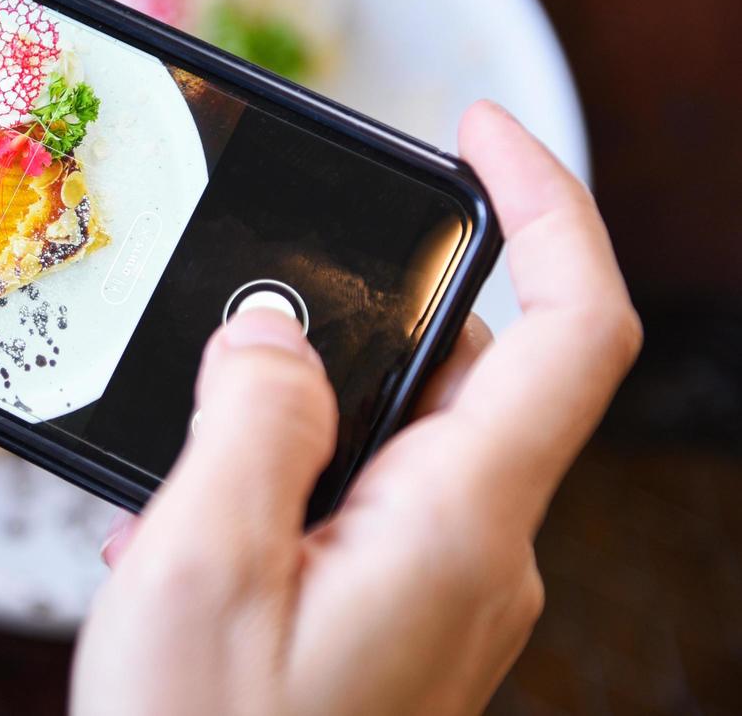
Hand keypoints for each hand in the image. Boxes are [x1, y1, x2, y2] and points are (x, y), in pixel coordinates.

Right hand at [71, 101, 641, 714]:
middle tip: (225, 348)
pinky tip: (186, 541)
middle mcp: (479, 556)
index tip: (476, 128)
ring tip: (176, 487)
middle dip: (347, 332)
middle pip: (467, 373)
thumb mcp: (203, 564)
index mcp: (460, 527)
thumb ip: (250, 418)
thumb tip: (275, 328)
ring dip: (285, 428)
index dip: (546, 203)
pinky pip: (358, 510)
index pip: (576, 325)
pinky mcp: (398, 623)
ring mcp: (444, 595)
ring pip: (393, 444)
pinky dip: (275, 491)